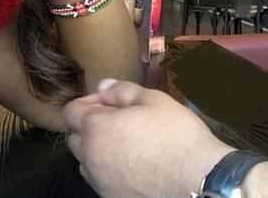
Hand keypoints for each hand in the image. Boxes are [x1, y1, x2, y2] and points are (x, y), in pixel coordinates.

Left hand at [63, 80, 232, 197]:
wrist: (196, 179)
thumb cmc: (175, 134)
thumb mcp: (152, 99)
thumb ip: (122, 90)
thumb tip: (103, 86)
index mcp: (97, 129)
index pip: (71, 112)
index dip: (90, 101)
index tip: (111, 99)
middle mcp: (91, 158)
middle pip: (75, 137)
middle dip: (90, 124)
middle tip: (119, 118)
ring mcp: (100, 182)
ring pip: (86, 161)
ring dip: (98, 147)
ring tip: (127, 140)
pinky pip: (100, 178)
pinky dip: (108, 167)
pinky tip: (133, 161)